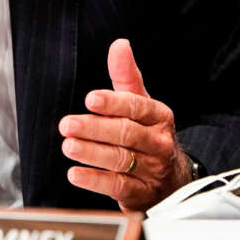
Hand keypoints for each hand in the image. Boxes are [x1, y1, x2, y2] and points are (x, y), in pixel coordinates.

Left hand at [58, 38, 191, 212]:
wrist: (171, 180)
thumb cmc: (148, 134)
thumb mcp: (141, 104)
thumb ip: (126, 76)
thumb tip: (119, 45)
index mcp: (159, 117)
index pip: (137, 107)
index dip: (113, 103)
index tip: (90, 99)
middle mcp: (158, 143)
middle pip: (126, 134)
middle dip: (95, 128)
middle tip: (67, 124)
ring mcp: (152, 171)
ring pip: (121, 160)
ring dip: (92, 153)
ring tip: (68, 146)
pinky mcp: (141, 195)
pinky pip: (118, 186)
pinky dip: (96, 180)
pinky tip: (75, 174)